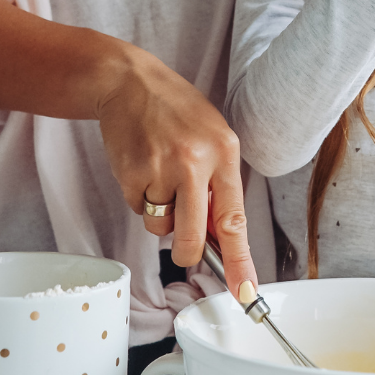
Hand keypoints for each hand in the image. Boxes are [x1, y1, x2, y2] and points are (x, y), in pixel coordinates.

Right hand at [96, 44, 256, 299]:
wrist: (129, 81)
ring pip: (161, 227)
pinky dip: (139, 195)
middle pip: (191, 239)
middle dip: (187, 252)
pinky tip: (141, 164)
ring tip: (159, 172)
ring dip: (160, 212)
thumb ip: (219, 183)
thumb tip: (220, 237)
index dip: (240, 262)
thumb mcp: (213, 136)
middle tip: (183, 245)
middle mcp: (194, 162)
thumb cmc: (175, 110)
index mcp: (224, 152)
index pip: (234, 219)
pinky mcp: (131, 174)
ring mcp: (160, 169)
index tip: (245, 293)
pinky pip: (137, 209)